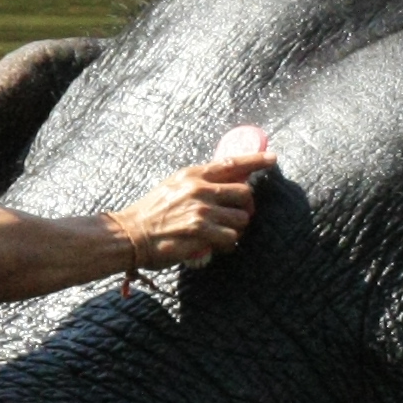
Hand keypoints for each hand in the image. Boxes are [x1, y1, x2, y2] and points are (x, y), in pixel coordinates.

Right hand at [112, 124, 274, 271]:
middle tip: (236, 216)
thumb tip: (228, 182)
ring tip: (219, 233)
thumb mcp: (174, 186)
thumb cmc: (152, 213)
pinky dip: (227, 244)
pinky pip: (231, 238)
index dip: (255, 160)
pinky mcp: (201, 231)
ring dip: (235, 229)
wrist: (129, 234)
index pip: (231, 163)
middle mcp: (199, 189)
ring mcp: (201, 210)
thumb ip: (199, 182)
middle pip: (245, 193)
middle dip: (245, 207)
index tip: (272, 158)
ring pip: (241, 219)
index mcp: (193, 175)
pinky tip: (215, 245)